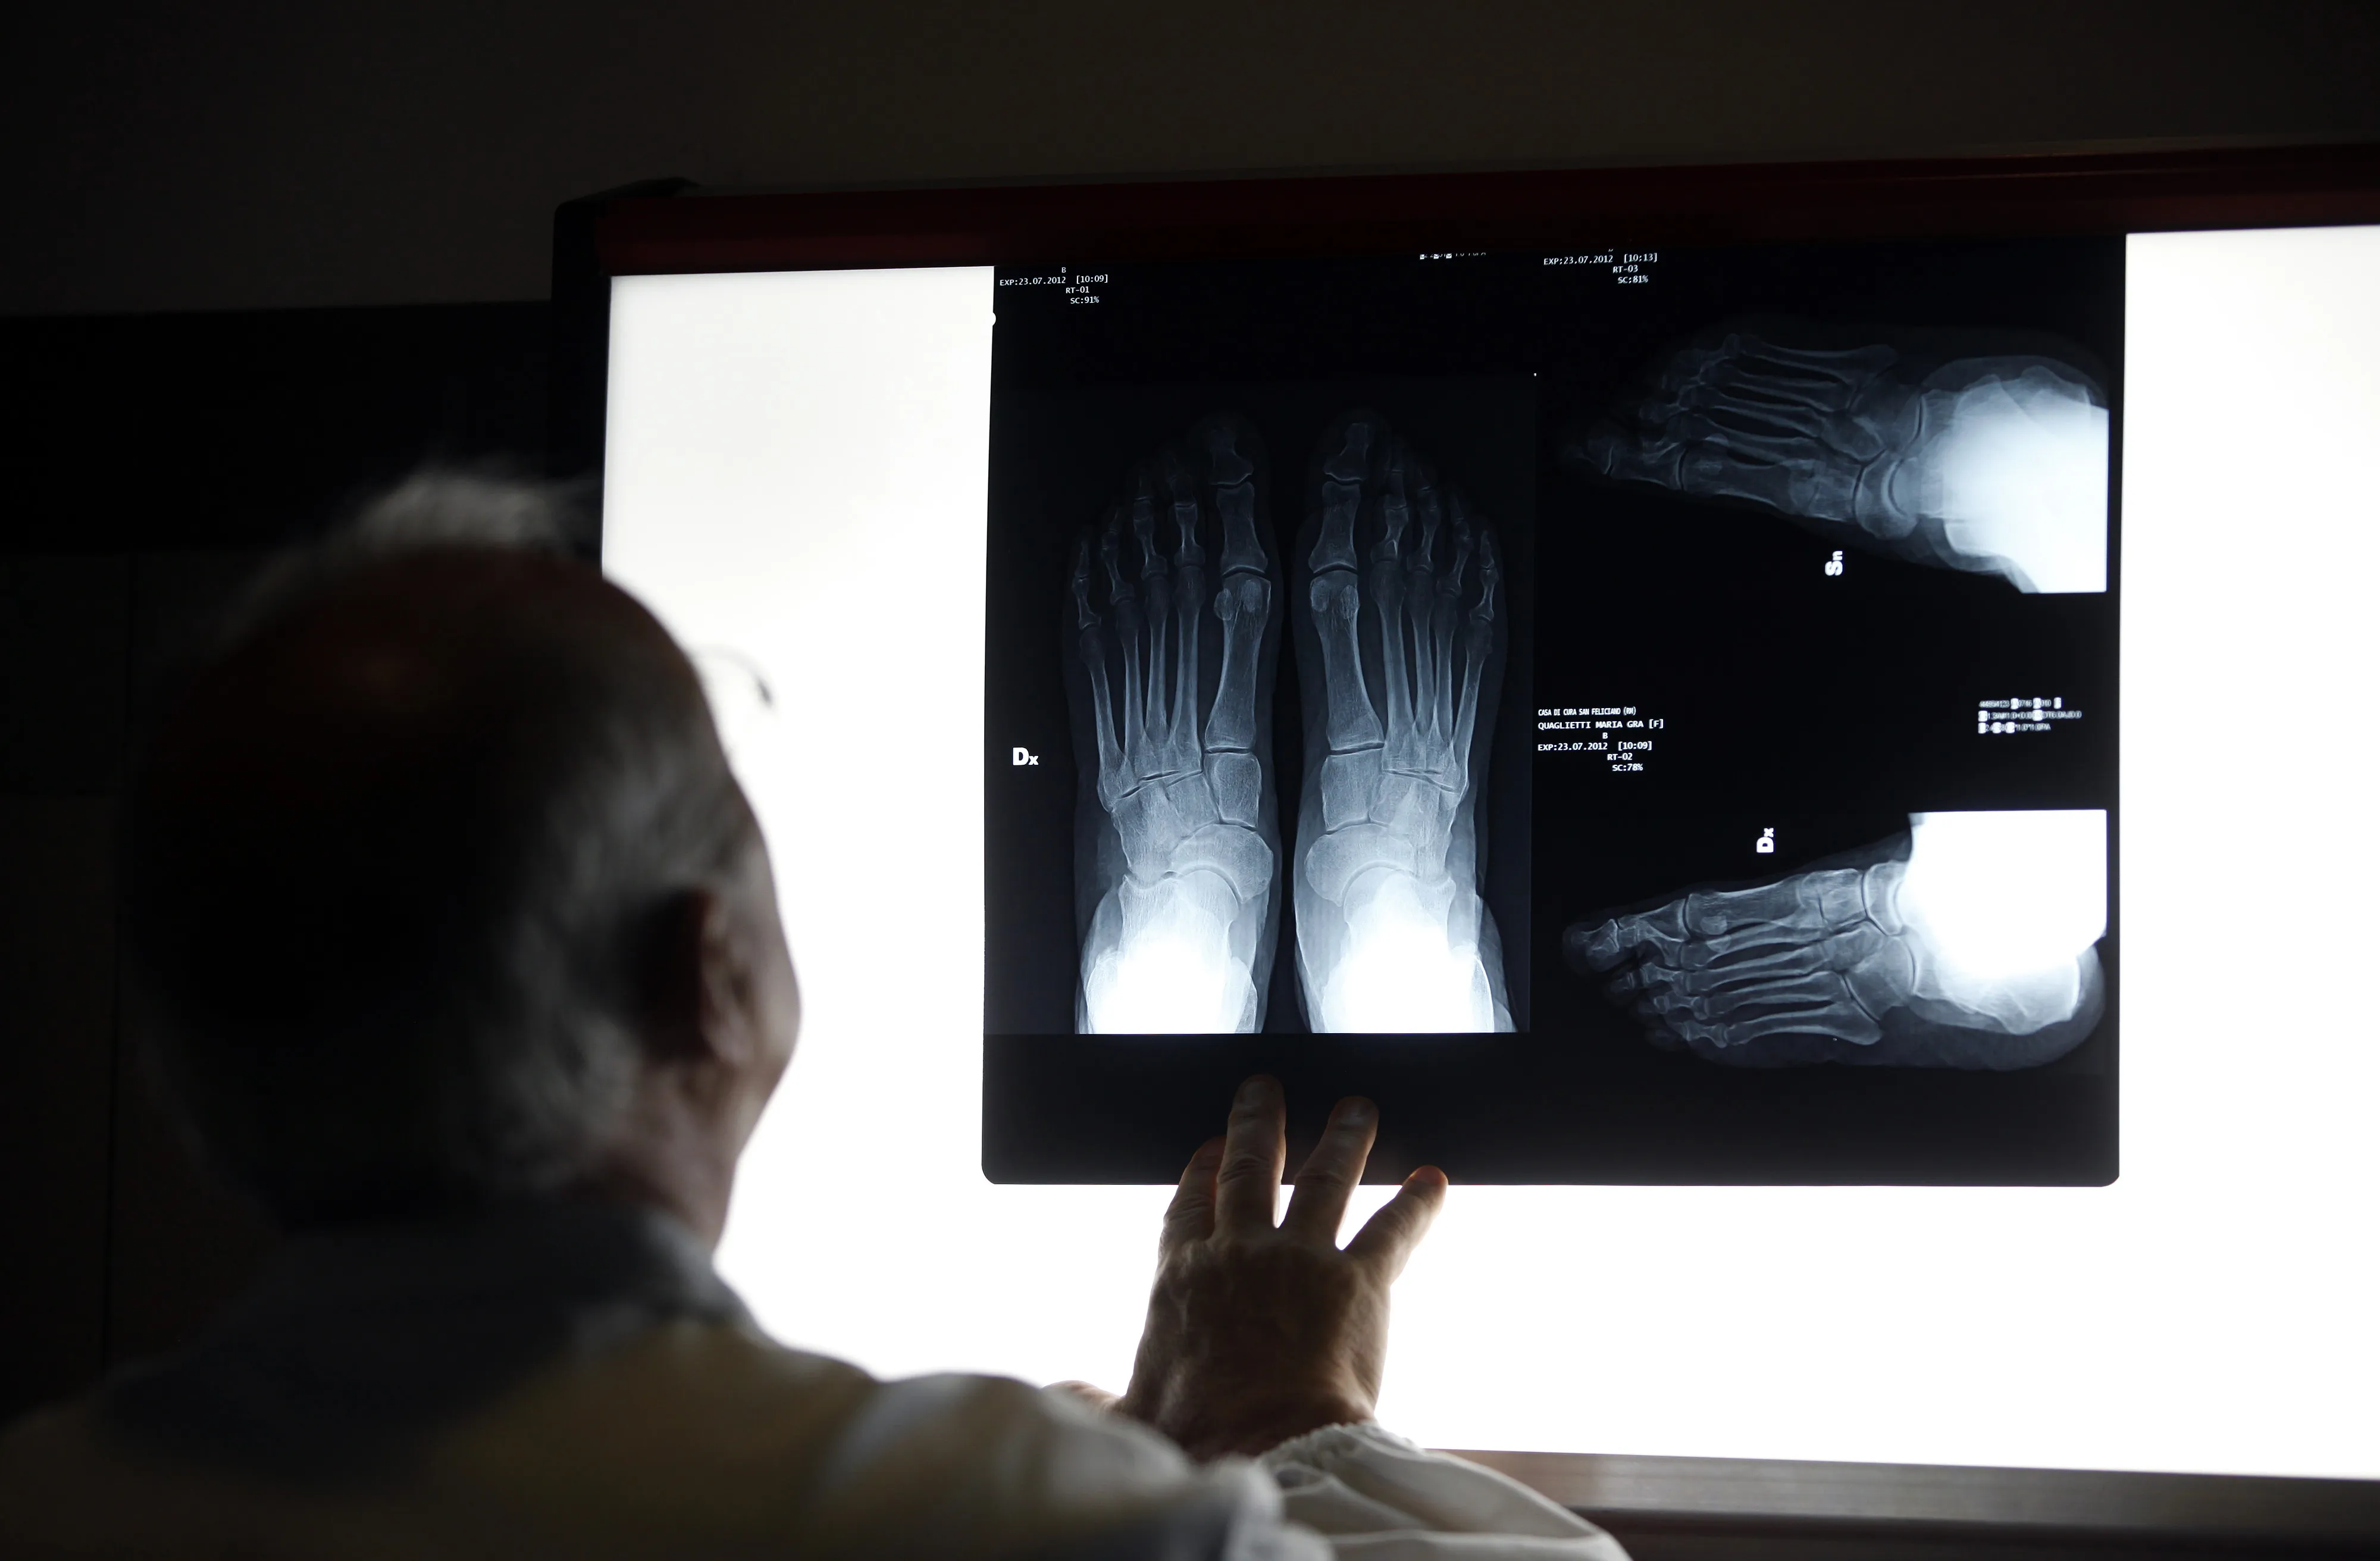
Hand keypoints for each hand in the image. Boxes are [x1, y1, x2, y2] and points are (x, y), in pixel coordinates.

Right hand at [1116, 1075, 1447, 1459]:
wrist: (1269, 1448)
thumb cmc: (1198, 1439)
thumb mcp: (1132, 1415)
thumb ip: (1098, 1398)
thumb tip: (1064, 1398)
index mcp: (1182, 1279)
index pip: (1188, 1207)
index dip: (1199, 1174)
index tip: (1209, 1149)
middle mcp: (1239, 1254)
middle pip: (1247, 1171)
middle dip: (1257, 1125)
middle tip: (1266, 1090)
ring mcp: (1300, 1260)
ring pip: (1324, 1179)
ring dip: (1343, 1139)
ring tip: (1358, 1108)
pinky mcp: (1358, 1280)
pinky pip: (1392, 1229)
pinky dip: (1417, 1203)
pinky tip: (1435, 1179)